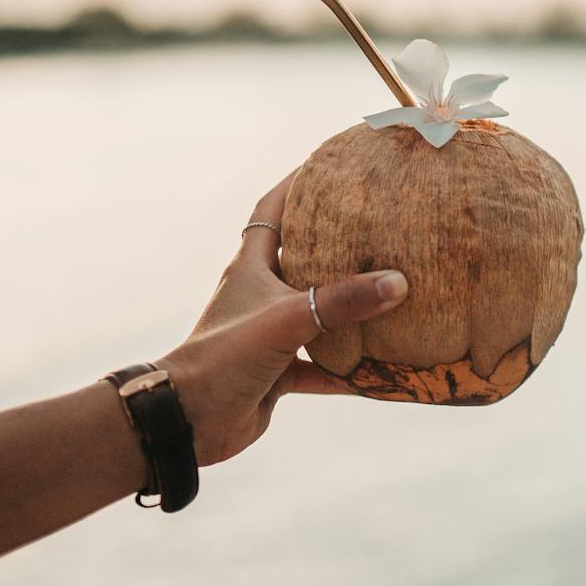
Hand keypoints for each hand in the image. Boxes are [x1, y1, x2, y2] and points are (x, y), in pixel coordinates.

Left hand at [155, 169, 408, 466]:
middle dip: (336, 243)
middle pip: (300, 258)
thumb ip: (342, 302)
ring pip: (316, 313)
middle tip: (378, 224)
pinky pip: (322, 366)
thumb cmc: (224, 356)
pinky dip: (349, 368)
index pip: (271, 212)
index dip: (296, 184)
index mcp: (250, 269)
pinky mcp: (277, 371)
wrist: (188, 421)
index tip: (330, 164)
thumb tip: (398, 282)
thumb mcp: (286, 319)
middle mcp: (259, 296)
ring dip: (348, 308)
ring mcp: (269, 335)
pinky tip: (382, 369)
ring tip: (391, 291)